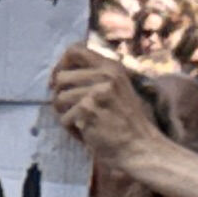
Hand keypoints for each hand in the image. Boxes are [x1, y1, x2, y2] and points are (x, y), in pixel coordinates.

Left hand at [45, 42, 163, 171]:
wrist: (140, 146)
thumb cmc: (123, 121)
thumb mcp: (114, 88)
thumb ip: (93, 76)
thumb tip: (57, 73)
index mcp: (111, 66)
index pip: (75, 50)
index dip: (60, 65)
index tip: (59, 81)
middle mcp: (106, 74)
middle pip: (60, 77)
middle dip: (61, 97)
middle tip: (76, 111)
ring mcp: (98, 91)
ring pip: (58, 99)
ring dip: (66, 115)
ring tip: (85, 123)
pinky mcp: (89, 109)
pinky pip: (63, 118)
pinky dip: (71, 129)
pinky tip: (88, 132)